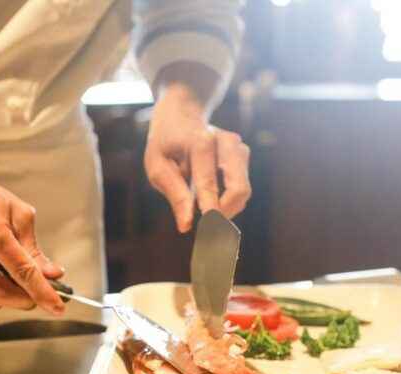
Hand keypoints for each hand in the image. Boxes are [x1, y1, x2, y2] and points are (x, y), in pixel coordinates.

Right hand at [0, 165, 65, 312]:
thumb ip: (34, 249)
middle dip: (27, 299)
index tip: (58, 307)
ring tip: (6, 271)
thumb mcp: (17, 213)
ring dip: (6, 295)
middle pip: (6, 295)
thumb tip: (51, 275)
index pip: (23, 273)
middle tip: (37, 291)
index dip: (44, 293)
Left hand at [144, 84, 250, 232]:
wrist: (182, 113)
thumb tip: (186, 225)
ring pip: (243, 191)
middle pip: (239, 189)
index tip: (209, 232)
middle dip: (225, 214)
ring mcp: (238, 147)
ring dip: (226, 209)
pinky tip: (210, 198)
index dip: (211, 210)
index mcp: (200, 143)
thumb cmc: (166, 142)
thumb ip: (174, 193)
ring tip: (204, 211)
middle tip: (207, 230)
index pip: (209, 182)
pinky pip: (241, 187)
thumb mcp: (157, 165)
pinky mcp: (243, 154)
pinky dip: (227, 200)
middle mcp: (226, 142)